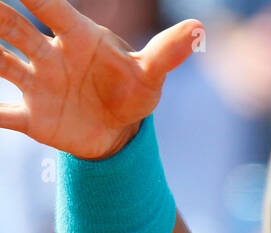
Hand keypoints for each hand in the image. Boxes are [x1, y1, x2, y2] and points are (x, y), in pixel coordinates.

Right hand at [0, 0, 201, 157]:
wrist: (118, 131)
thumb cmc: (132, 92)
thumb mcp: (151, 75)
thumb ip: (168, 52)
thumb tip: (198, 28)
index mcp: (78, 38)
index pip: (52, 10)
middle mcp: (50, 56)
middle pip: (15, 29)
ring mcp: (37, 84)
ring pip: (2, 62)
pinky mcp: (32, 117)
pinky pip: (2, 113)